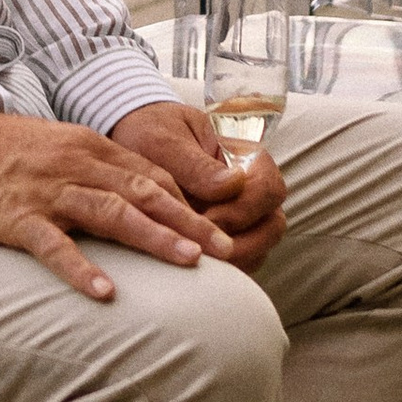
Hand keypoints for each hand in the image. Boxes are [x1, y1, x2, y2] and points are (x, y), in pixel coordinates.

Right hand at [0, 110, 229, 302]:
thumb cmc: (0, 150)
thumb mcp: (56, 146)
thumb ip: (96, 167)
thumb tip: (139, 195)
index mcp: (88, 146)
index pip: (150, 174)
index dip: (188, 202)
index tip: (219, 227)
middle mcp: (75, 164)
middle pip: (143, 192)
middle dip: (188, 221)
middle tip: (225, 250)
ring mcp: (46, 191)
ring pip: (111, 213)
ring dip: (154, 237)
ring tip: (188, 263)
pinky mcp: (15, 217)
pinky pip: (53, 246)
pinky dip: (81, 269)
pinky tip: (106, 293)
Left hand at [120, 100, 288, 269]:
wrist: (129, 143)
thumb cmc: (149, 134)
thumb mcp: (163, 142)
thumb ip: (195, 164)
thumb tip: (233, 184)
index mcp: (246, 154)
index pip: (269, 189)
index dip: (242, 210)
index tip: (206, 218)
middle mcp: (252, 186)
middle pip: (272, 224)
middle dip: (241, 242)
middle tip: (200, 245)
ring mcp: (243, 213)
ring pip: (260, 247)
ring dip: (233, 258)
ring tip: (195, 256)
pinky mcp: (227, 234)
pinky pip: (241, 260)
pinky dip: (223, 267)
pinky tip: (193, 263)